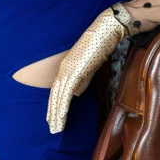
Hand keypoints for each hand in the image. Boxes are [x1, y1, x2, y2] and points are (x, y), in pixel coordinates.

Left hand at [46, 3, 134, 133]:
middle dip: (53, 113)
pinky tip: (61, 117)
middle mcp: (63, 69)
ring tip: (56, 128)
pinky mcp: (74, 70)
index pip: (57, 90)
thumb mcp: (89, 67)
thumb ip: (81, 80)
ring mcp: (67, 69)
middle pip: (54, 95)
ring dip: (56, 114)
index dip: (55, 105)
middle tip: (52, 129)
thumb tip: (75, 94)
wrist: (107, 30)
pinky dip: (62, 106)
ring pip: (58, 96)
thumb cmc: (100, 46)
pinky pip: (65, 93)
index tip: (53, 119)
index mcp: (66, 68)